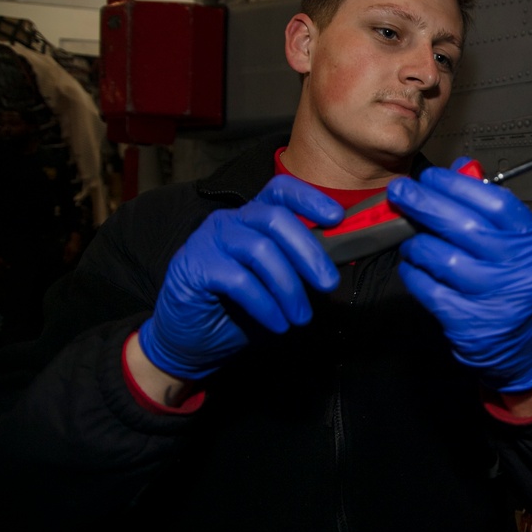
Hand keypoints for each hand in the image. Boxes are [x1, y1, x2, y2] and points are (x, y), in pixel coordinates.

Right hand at [139, 175, 343, 378]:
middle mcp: (230, 221)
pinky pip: (239, 280)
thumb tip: (339, 261)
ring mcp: (208, 240)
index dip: (309, 198)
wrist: (192, 341)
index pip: (280, 190)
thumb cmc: (240, 308)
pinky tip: (278, 323)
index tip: (336, 217)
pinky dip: (265, 304)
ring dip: (288, 287)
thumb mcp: (277, 282)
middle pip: (275, 218)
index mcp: (252, 218)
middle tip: (328, 284)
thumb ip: (301, 266)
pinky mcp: (193, 267)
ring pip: (260, 249)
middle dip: (308, 252)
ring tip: (301, 316)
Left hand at [387, 159, 531, 392]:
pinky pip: (428, 289)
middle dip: (425, 203)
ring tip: (410, 239)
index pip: (495, 202)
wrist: (528, 348)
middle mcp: (518, 270)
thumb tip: (458, 170)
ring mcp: (494, 298)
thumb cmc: (519, 287)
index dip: (457, 185)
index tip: (431, 177)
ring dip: (416, 243)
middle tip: (402, 192)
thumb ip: (490, 207)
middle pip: (465, 226)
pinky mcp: (468, 323)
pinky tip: (413, 266)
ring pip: (442, 258)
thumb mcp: (519, 244)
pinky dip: (413, 273)